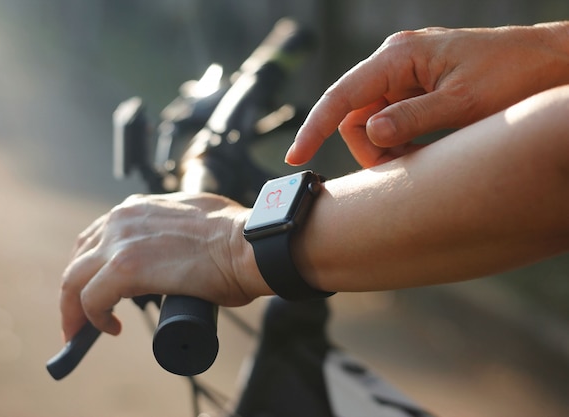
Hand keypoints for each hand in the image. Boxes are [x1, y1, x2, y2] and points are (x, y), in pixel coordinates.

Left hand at [59, 192, 263, 340]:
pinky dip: (93, 319)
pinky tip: (109, 329)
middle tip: (82, 315)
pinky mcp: (125, 268)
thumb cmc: (235, 236)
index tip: (94, 287)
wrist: (249, 243)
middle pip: (79, 257)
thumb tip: (179, 250)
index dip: (91, 267)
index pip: (98, 236)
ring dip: (74, 309)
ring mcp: (121, 242)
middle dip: (75, 289)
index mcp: (138, 208)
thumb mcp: (194, 218)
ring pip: (75, 279)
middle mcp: (122, 219)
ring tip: (84, 331)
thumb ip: (175, 229)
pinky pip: (91, 299)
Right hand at [286, 23, 568, 167]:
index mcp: (400, 56)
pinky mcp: (417, 88)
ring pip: (371, 121)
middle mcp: (396, 62)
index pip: (342, 95)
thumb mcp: (464, 103)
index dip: (314, 128)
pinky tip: (425, 147)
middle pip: (354, 114)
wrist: (552, 63)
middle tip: (401, 168)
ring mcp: (406, 75)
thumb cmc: (515, 75)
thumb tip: (370, 133)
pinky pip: (391, 120)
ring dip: (387, 148)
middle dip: (369, 147)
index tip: (295, 157)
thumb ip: (413, 118)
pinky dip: (400, 141)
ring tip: (422, 156)